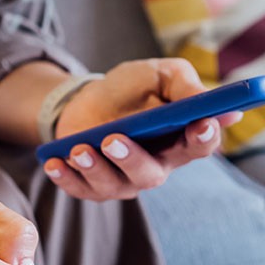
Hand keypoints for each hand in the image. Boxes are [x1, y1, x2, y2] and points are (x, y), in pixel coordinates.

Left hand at [44, 58, 242, 200]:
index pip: (199, 145)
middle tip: (113, 139)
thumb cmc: (131, 90)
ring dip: (95, 168)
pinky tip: (53, 162)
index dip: (204, 137)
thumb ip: (183, 85)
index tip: (200, 124)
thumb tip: (210, 101)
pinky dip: (66, 178)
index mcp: (180, 140)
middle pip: (150, 174)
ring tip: (80, 147)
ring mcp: (123, 181)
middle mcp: (155, 167)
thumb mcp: (159, 75)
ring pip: (113, 184)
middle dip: (132, 159)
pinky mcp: (93, 187)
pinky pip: (80, 190)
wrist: (87, 101)